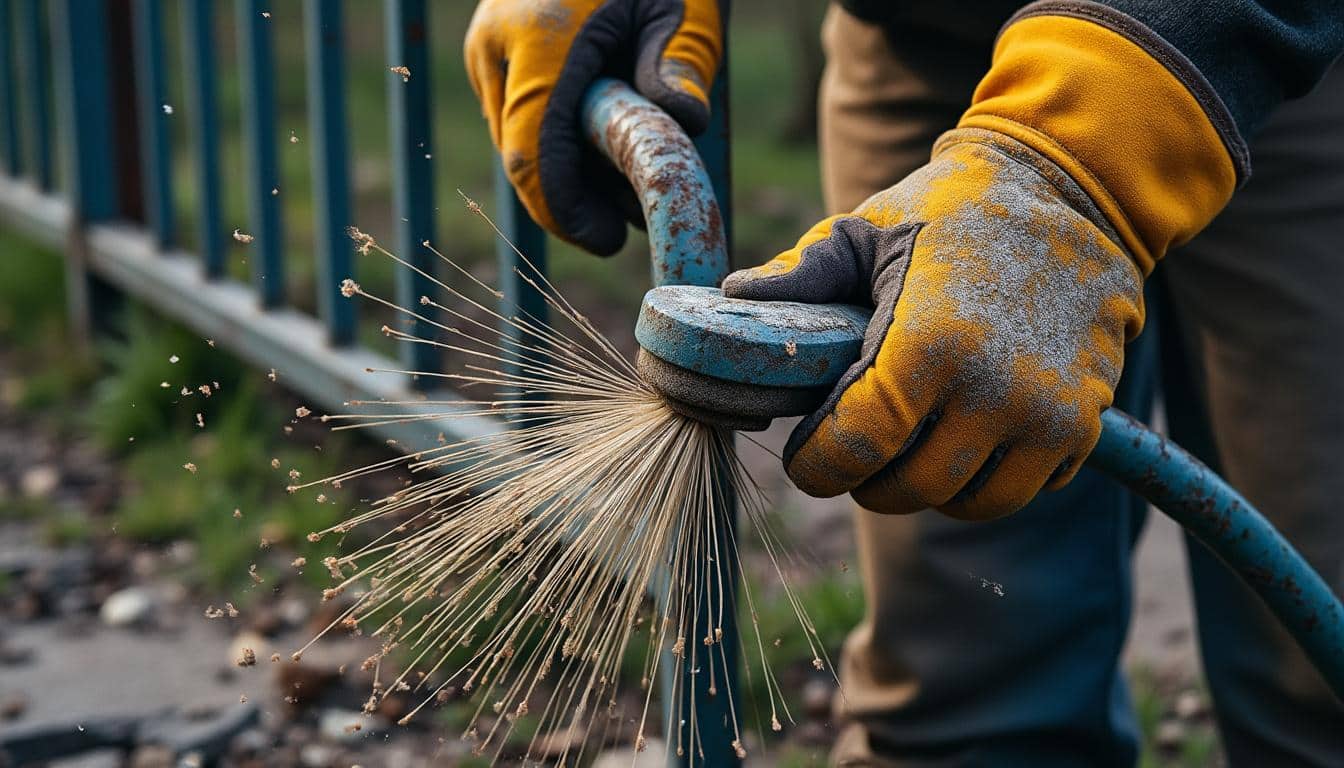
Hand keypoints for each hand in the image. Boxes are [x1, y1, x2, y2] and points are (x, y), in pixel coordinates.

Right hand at [465, 0, 720, 254]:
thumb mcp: (683, 4)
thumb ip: (680, 63)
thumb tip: (685, 125)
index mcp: (541, 39)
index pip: (532, 155)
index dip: (564, 211)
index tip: (607, 239)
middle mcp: (498, 46)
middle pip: (522, 156)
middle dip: (572, 200)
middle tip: (627, 222)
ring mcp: (488, 47)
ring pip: (517, 138)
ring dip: (567, 172)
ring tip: (626, 182)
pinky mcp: (493, 49)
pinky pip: (518, 114)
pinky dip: (557, 141)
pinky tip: (603, 143)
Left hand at [725, 130, 1142, 518]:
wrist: (1073, 195)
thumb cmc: (953, 211)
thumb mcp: (867, 229)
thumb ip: (800, 275)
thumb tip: (729, 301)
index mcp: (929, 341)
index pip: (855, 448)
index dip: (818, 465)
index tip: (807, 457)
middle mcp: (995, 389)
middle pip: (907, 488)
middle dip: (866, 478)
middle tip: (854, 449)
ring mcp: (1049, 414)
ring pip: (967, 503)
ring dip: (927, 486)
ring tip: (907, 445)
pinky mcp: (1085, 425)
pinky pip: (1022, 490)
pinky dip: (987, 478)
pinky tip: (965, 435)